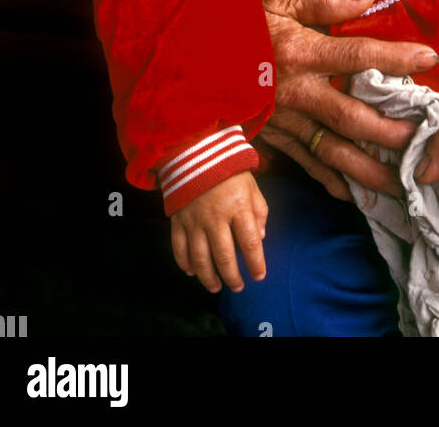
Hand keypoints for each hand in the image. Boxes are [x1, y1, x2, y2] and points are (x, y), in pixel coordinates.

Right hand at [170, 171, 267, 292]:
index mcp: (238, 207)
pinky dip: (184, 264)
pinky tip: (192, 272)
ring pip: (200, 258)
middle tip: (238, 287)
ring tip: (216, 287)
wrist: (197, 151)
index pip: (250, 242)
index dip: (256, 263)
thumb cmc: (229, 170)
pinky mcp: (178, 220)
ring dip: (208, 277)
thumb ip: (259, 211)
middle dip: (232, 277)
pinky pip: (179, 248)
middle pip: (224, 256)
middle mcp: (215, 217)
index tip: (259, 276)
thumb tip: (260, 238)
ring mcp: (194, 220)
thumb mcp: (252, 186)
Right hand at [260, 0, 438, 201]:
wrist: (193, 62)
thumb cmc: (243, 27)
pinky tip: (358, 193)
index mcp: (301, 52)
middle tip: (424, 139)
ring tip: (402, 180)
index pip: (357, 56)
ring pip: (333, 152)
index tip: (430, 58)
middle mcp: (296, 92)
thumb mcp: (279, 2)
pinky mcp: (274, 140)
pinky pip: (307, 165)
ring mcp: (285, 122)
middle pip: (351, 117)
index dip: (395, 57)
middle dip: (390, 132)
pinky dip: (333, 182)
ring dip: (369, 169)